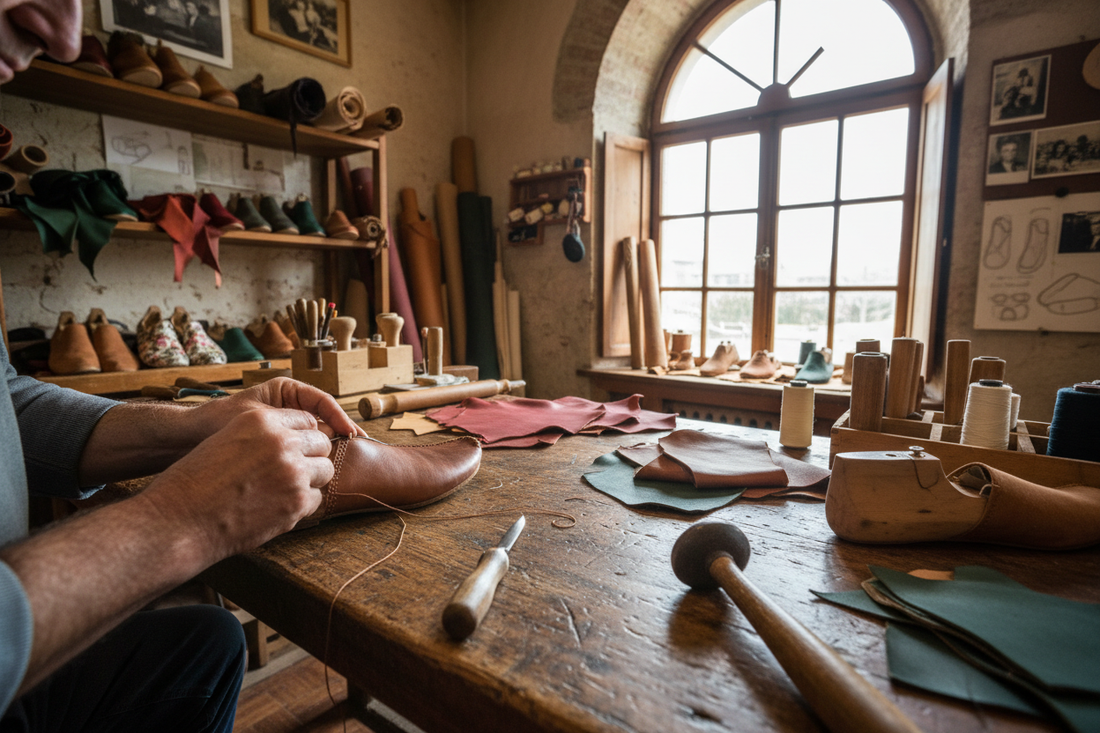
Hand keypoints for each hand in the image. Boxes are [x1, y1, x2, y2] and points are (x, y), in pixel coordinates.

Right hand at [139, 407, 334, 559]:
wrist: (180, 519)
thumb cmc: (196, 481)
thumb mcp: (227, 438)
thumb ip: (262, 436)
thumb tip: (295, 440)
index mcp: (262, 420)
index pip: (306, 420)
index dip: (302, 436)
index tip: (296, 448)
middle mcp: (282, 442)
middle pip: (321, 443)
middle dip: (311, 456)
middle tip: (293, 471)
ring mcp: (292, 473)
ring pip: (325, 470)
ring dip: (310, 480)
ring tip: (285, 490)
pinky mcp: (296, 503)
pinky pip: (316, 499)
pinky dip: (302, 504)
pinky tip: (278, 507)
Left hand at [183, 377, 364, 445]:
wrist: (188, 440)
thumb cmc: (216, 421)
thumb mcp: (256, 417)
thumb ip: (288, 422)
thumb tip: (323, 433)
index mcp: (286, 391)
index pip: (323, 402)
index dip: (340, 418)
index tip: (350, 434)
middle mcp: (289, 408)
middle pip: (324, 421)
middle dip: (339, 434)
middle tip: (356, 450)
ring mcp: (285, 428)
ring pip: (316, 438)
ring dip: (328, 450)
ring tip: (342, 463)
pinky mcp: (280, 447)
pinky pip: (302, 452)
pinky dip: (312, 460)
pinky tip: (321, 473)